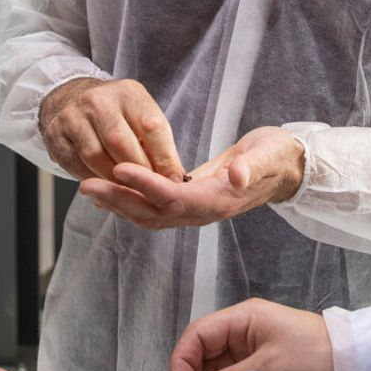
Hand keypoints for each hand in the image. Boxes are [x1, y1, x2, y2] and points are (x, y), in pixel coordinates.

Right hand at [39, 77, 185, 182]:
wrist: (71, 97)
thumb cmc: (115, 112)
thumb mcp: (139, 114)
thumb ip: (155, 142)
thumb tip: (173, 178)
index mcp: (128, 93)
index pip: (151, 127)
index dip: (165, 158)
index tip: (174, 180)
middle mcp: (98, 100)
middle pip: (121, 143)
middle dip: (139, 172)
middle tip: (150, 191)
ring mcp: (73, 116)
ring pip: (96, 157)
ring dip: (114, 180)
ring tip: (127, 190)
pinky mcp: (55, 134)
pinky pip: (75, 164)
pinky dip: (92, 179)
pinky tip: (103, 185)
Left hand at [81, 126, 304, 230]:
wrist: (284, 169)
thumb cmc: (276, 157)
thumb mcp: (268, 155)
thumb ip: (252, 167)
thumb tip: (236, 177)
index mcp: (218, 200)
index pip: (175, 197)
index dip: (146, 186)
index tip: (120, 169)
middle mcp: (203, 211)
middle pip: (154, 213)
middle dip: (120, 200)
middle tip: (86, 185)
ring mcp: (195, 210)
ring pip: (150, 214)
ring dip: (118, 203)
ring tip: (88, 188)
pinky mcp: (189, 202)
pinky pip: (153, 208)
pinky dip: (129, 201)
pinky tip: (109, 190)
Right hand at [170, 297, 335, 370]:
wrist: (353, 367)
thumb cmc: (314, 356)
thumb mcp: (269, 368)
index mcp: (242, 318)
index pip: (197, 334)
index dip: (183, 360)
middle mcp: (242, 331)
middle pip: (202, 351)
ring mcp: (250, 350)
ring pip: (215, 368)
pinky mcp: (260, 368)